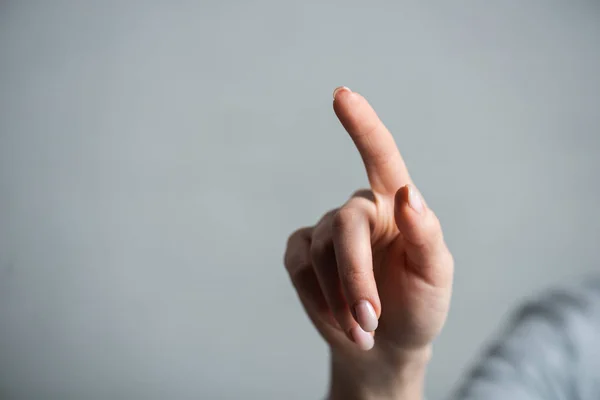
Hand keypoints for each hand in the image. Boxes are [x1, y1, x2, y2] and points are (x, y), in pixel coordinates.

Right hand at [284, 87, 453, 398]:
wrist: (386, 345)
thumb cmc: (419, 304)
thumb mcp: (435, 274)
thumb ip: (426, 234)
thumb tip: (408, 194)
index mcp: (395, 205)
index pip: (380, 156)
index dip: (362, 125)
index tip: (342, 94)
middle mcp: (359, 210)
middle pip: (345, 225)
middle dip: (355, 278)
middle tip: (370, 323)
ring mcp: (326, 231)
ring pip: (319, 252)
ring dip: (340, 298)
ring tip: (364, 329)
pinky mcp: (300, 254)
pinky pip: (298, 267)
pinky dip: (317, 298)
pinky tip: (337, 316)